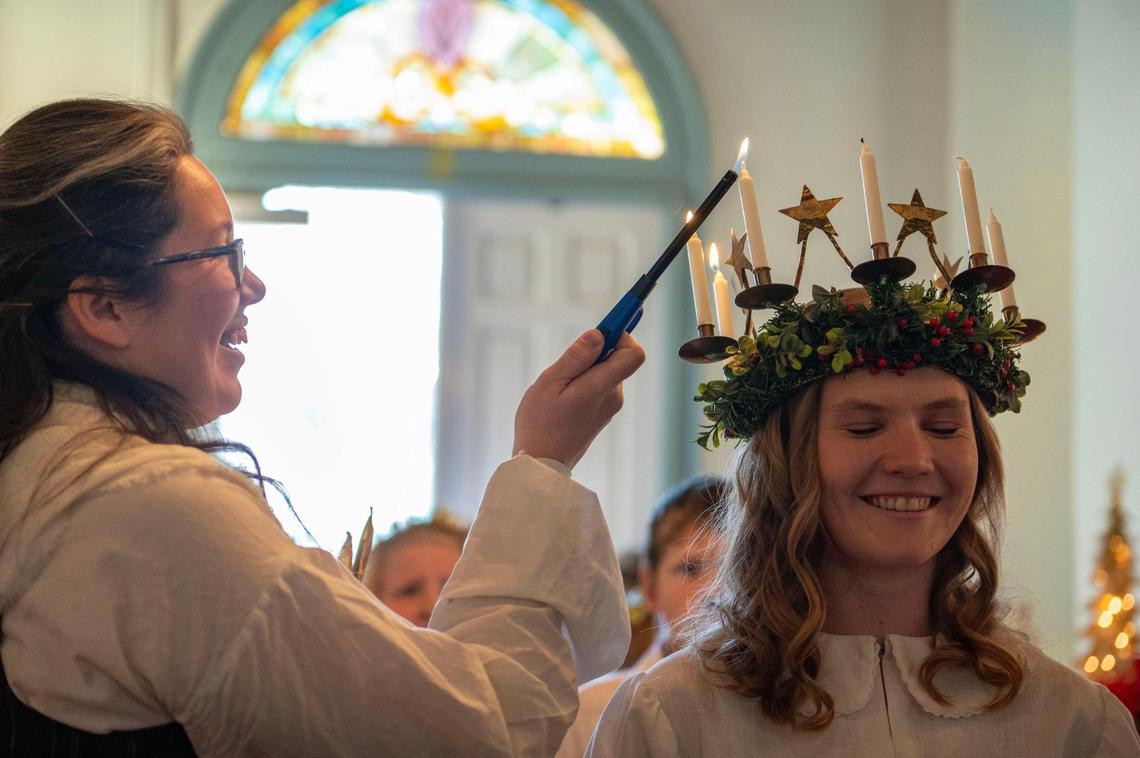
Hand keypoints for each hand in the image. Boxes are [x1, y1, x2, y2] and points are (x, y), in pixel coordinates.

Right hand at [512, 329, 644, 469]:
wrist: (541, 464)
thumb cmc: (539, 424)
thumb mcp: (550, 383)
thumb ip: (576, 357)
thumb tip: (599, 333)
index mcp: (601, 387)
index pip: (634, 354)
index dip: (624, 333)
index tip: (612, 319)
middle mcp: (613, 396)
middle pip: (619, 357)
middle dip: (598, 348)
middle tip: (570, 357)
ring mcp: (609, 407)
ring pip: (606, 371)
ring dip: (587, 367)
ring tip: (560, 385)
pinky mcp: (602, 413)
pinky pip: (600, 384)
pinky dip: (585, 381)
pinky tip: (563, 396)